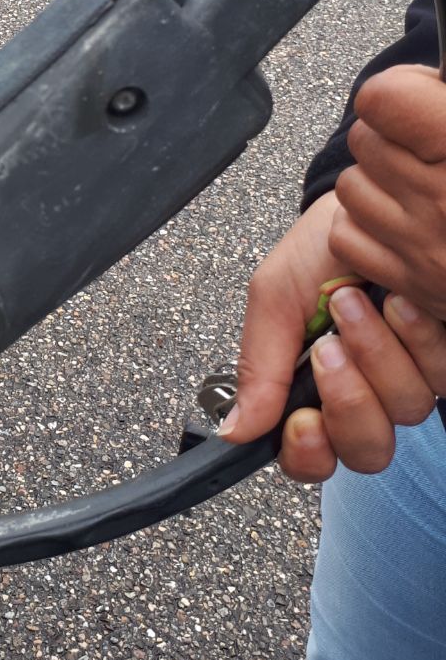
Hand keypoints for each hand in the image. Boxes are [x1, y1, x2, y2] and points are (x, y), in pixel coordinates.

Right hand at [223, 190, 445, 480]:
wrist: (368, 202)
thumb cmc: (319, 247)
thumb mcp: (275, 297)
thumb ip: (259, 365)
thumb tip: (235, 430)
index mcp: (313, 390)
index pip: (313, 457)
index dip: (310, 453)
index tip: (304, 421)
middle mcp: (364, 394)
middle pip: (366, 450)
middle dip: (348, 400)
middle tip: (329, 348)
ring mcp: (408, 378)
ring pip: (405, 411)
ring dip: (377, 354)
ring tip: (358, 300)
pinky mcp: (443, 358)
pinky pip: (440, 377)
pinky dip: (415, 339)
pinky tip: (399, 303)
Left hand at [332, 64, 445, 317]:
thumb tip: (430, 80)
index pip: (380, 99)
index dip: (400, 90)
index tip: (421, 98)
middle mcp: (444, 197)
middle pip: (364, 139)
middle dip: (391, 135)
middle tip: (427, 144)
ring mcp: (427, 246)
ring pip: (352, 187)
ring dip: (377, 181)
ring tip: (418, 184)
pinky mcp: (416, 283)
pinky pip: (346, 237)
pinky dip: (366, 227)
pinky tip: (403, 221)